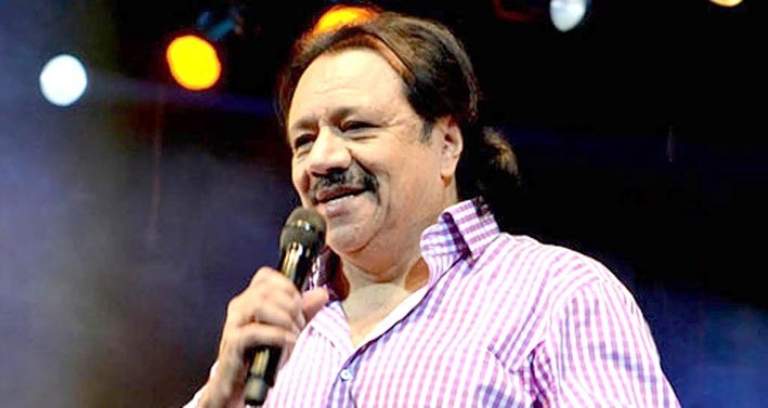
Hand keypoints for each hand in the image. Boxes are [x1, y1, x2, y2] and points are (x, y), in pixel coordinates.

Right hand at [199, 267, 328, 407]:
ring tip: (294, 334)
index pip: (265, 276)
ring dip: (284, 319)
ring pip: (259, 305)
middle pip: (266, 290)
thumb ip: (304, 311)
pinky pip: (254, 331)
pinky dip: (277, 335)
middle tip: (300, 324)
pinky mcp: (232, 344)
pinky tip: (288, 343)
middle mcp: (239, 307)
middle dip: (291, 306)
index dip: (287, 285)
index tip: (299, 303)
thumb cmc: (262, 356)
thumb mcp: (287, 330)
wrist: (242, 385)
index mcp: (249, 299)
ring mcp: (233, 324)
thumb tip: (322, 293)